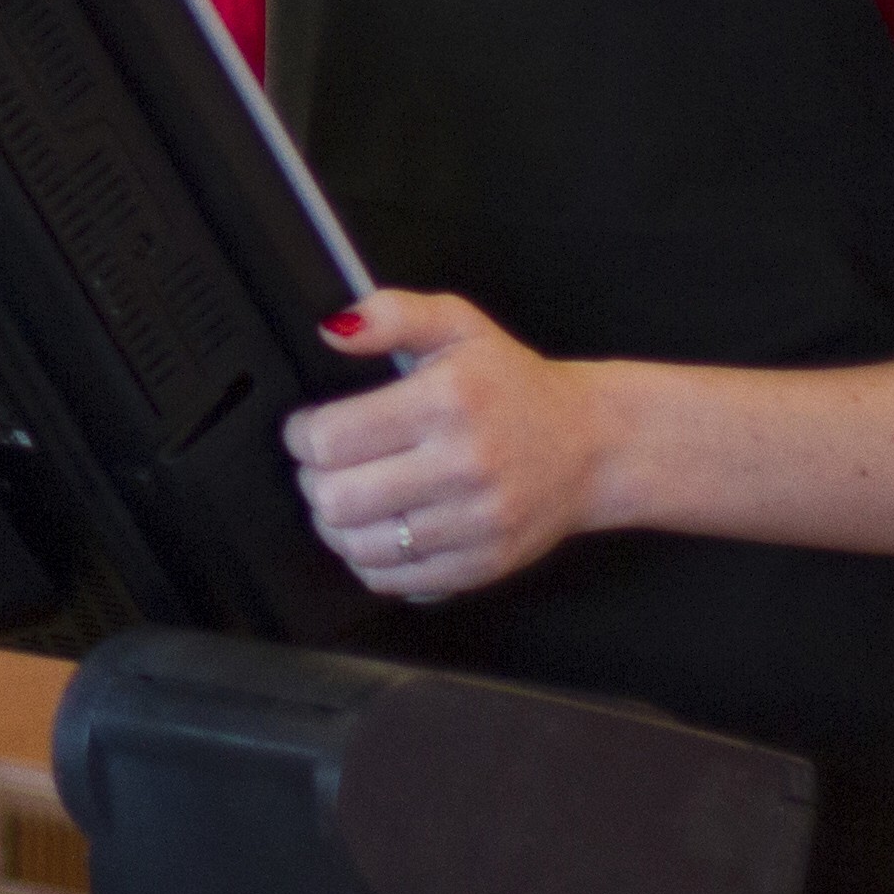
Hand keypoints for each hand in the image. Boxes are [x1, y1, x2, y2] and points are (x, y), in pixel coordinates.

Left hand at [283, 290, 622, 602]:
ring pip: (359, 546)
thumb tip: (331, 327)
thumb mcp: (458, 325)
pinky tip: (377, 529)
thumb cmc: (514, 384)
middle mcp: (463, 466)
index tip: (307, 429)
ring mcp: (475, 523)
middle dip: (312, 481)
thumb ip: (391, 313)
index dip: (301, 435)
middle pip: (337, 499)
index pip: (331, 438)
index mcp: (447, 402)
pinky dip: (368, 559)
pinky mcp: (482, 565)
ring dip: (335, 523)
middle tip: (322, 466)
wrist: (593, 445)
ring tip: (346, 497)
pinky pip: (393, 580)